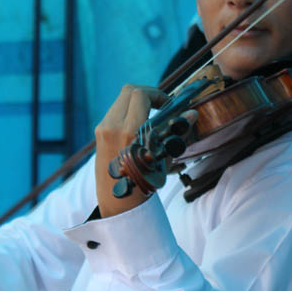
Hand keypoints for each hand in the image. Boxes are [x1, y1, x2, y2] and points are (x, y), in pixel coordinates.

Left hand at [94, 84, 167, 217]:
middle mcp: (112, 126)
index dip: (157, 94)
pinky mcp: (99, 134)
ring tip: (151, 116)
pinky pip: (114, 112)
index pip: (140, 94)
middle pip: (128, 91)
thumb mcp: (164, 157)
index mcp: (129, 131)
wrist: (118, 199)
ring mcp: (103, 129)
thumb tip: (192, 113)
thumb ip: (176, 132)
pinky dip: (128, 113)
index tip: (167, 104)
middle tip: (160, 105)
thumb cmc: (144, 182)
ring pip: (120, 101)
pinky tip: (138, 126)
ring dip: (137, 103)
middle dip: (147, 94)